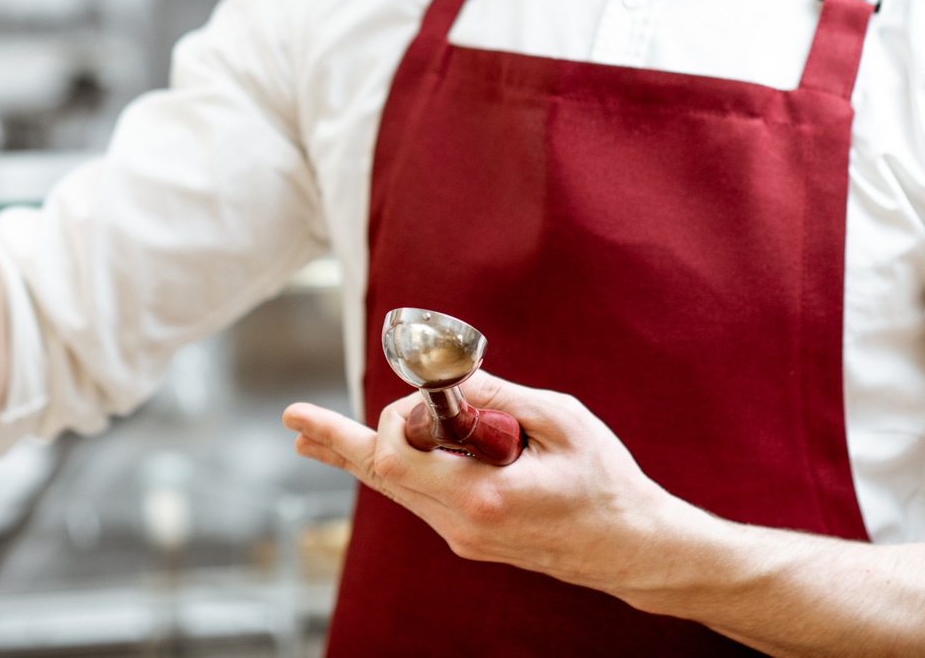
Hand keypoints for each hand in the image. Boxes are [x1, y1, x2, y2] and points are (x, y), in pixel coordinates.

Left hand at [283, 372, 692, 601]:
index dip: (394, 416)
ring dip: (354, 455)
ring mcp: (463, 537)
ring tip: (305, 435)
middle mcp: (463, 525)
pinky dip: (389, 469)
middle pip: (381, 478)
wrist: (631, 548)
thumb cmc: (605, 481)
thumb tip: (445, 376)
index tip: (423, 390)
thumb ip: (497, 397)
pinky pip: (417, 497)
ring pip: (395, 489)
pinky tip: (361, 458)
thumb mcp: (561, 421)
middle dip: (335, 442)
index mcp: (483, 497)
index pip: (399, 457)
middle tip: (292, 418)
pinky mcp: (470, 537)